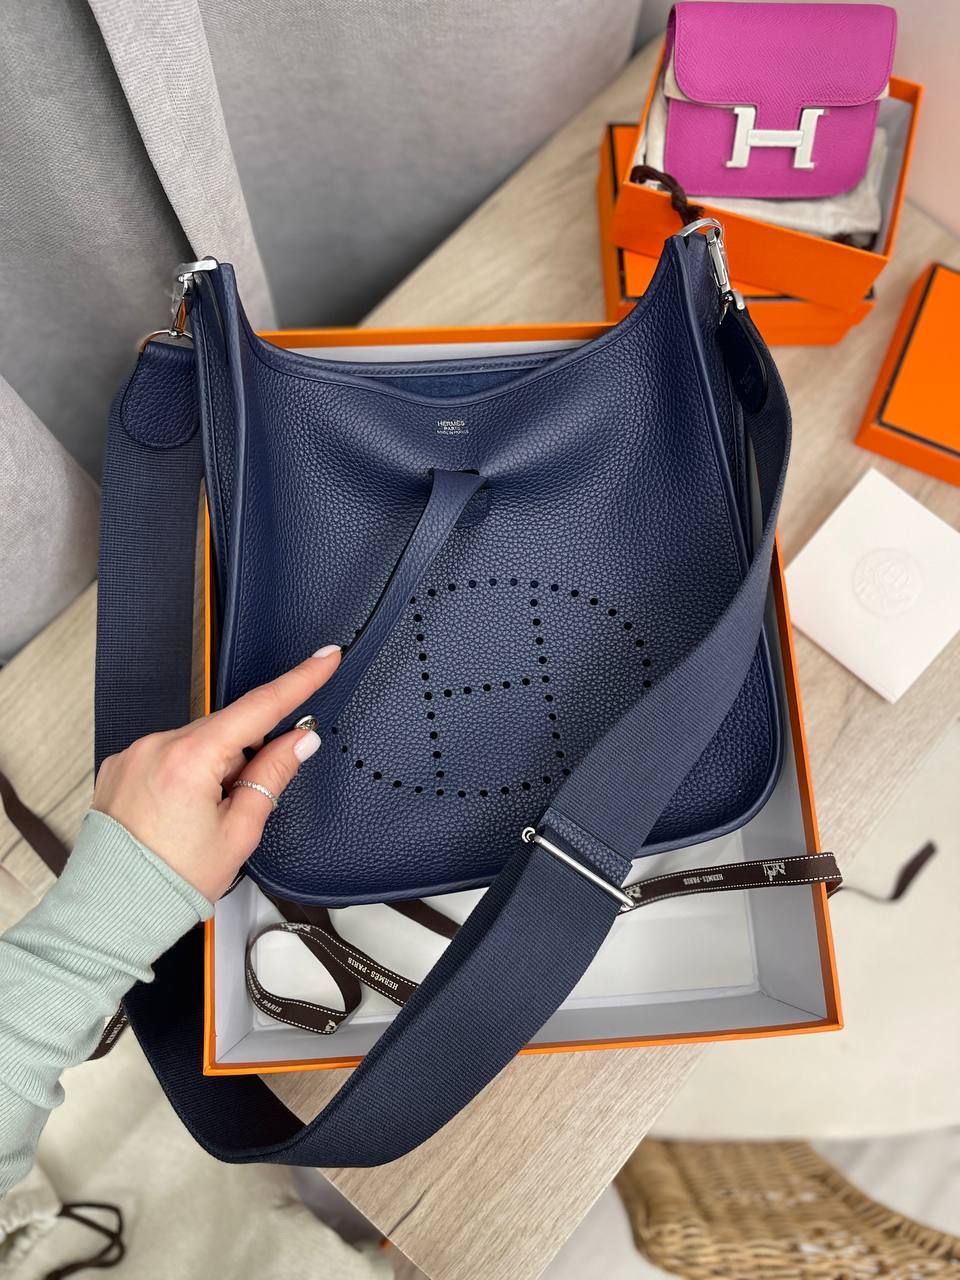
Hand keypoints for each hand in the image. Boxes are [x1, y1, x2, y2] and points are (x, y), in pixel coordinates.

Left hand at [91, 646, 340, 900]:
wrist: (114, 911)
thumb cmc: (171, 882)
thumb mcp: (239, 831)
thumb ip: (273, 775)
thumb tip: (299, 740)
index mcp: (189, 759)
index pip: (259, 707)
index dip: (300, 680)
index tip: (324, 658)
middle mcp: (155, 746)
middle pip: (227, 729)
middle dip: (246, 757)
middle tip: (241, 804)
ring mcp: (134, 754)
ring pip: (198, 743)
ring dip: (214, 768)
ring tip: (202, 820)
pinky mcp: (120, 765)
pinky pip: (169, 754)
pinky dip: (186, 774)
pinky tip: (181, 813)